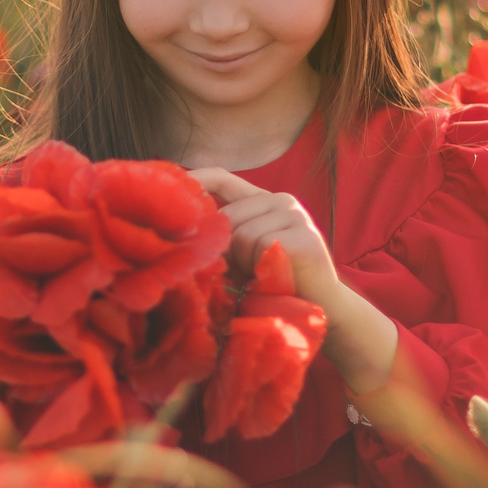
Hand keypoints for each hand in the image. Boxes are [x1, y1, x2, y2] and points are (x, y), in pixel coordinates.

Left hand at [188, 168, 336, 300]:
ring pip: (242, 234)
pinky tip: (274, 275)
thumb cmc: (272, 283)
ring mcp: (295, 215)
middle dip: (227, 248)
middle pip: (229, 215)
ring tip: (263, 274)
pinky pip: (260, 245)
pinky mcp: (304, 235)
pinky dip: (260, 266)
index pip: (223, 178)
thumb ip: (220, 236)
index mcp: (263, 200)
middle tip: (246, 270)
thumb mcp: (240, 255)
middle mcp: (281, 200)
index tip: (170, 184)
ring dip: (245, 262)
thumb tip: (178, 228)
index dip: (196, 179)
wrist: (318, 309)